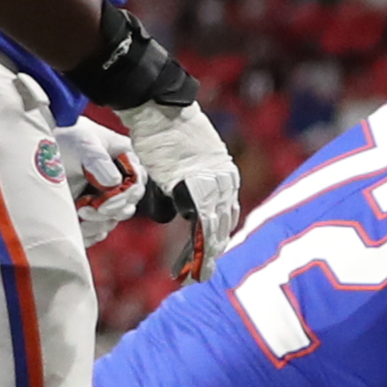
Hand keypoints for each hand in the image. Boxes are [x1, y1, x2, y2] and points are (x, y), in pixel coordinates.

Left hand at [59, 118, 144, 243]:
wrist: (39, 146)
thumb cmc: (66, 137)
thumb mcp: (83, 143)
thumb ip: (99, 160)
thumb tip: (114, 183)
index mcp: (126, 163)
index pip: (136, 185)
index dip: (123, 196)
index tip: (104, 203)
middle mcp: (120, 183)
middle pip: (126, 206)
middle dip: (107, 212)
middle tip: (84, 211)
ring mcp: (105, 199)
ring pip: (112, 220)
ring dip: (97, 224)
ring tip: (78, 217)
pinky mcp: (91, 212)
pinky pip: (97, 230)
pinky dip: (90, 233)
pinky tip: (79, 229)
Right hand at [120, 98, 239, 266]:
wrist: (160, 109)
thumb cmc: (165, 131)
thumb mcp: (182, 160)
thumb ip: (185, 183)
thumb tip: (178, 210)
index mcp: (226, 177)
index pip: (225, 215)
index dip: (216, 238)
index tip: (209, 257)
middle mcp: (226, 183)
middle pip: (223, 226)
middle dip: (212, 253)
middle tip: (203, 276)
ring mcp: (214, 185)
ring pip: (214, 229)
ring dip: (204, 256)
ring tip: (195, 276)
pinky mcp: (196, 187)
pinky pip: (201, 224)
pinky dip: (195, 245)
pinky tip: (190, 261)